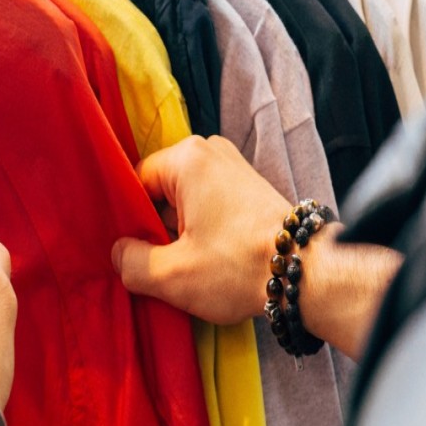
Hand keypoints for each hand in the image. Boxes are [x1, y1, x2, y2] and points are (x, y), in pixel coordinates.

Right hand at [112, 135, 289, 324]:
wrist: (307, 271)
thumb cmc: (238, 265)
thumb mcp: (171, 275)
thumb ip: (130, 262)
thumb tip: (119, 253)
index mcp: (186, 157)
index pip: (135, 183)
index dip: (128, 220)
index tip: (131, 251)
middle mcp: (211, 151)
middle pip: (161, 192)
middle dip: (157, 229)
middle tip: (159, 264)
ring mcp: (234, 168)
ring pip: (186, 203)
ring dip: (181, 234)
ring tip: (187, 266)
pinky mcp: (251, 189)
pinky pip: (211, 206)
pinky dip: (205, 231)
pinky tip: (209, 260)